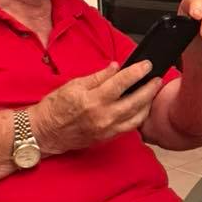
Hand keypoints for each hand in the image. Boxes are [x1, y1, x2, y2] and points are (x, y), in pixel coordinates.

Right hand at [33, 62, 162, 154]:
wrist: (44, 133)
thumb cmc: (54, 108)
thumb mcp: (73, 85)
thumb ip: (97, 77)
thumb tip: (115, 67)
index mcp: (92, 100)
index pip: (121, 82)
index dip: (137, 72)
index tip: (147, 65)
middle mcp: (102, 116)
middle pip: (135, 101)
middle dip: (150, 88)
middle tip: (157, 78)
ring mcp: (106, 129)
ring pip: (137, 116)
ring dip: (148, 103)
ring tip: (152, 91)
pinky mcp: (107, 137)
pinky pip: (129, 127)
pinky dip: (139, 116)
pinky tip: (142, 107)